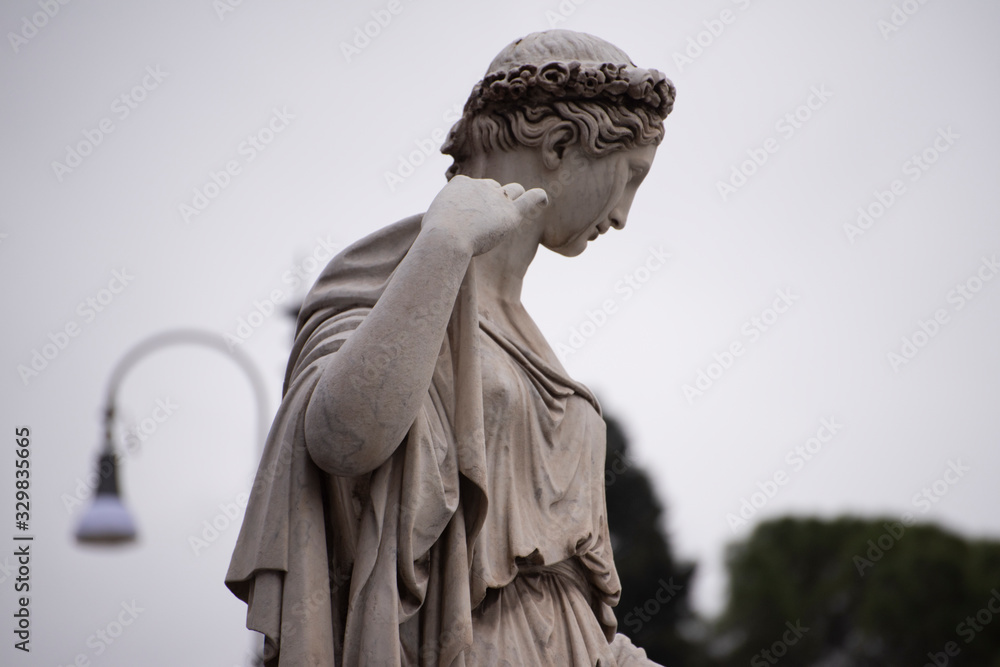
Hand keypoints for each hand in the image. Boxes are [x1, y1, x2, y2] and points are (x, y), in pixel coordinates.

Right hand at [422, 175, 548, 255]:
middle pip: (493, 188)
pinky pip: (531, 198)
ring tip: (511, 211)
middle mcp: (481, 185)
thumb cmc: (434, 236)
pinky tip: (543, 199)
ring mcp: (497, 198)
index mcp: (460, 183)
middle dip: (492, 201)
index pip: (472, 189)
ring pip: (513, 191)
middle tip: (485, 222)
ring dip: (513, 199)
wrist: (446, 238)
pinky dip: (538, 197)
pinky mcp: (511, 213)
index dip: (472, 204)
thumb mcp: (429, 222)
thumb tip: (434, 226)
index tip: (466, 219)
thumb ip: (439, 219)